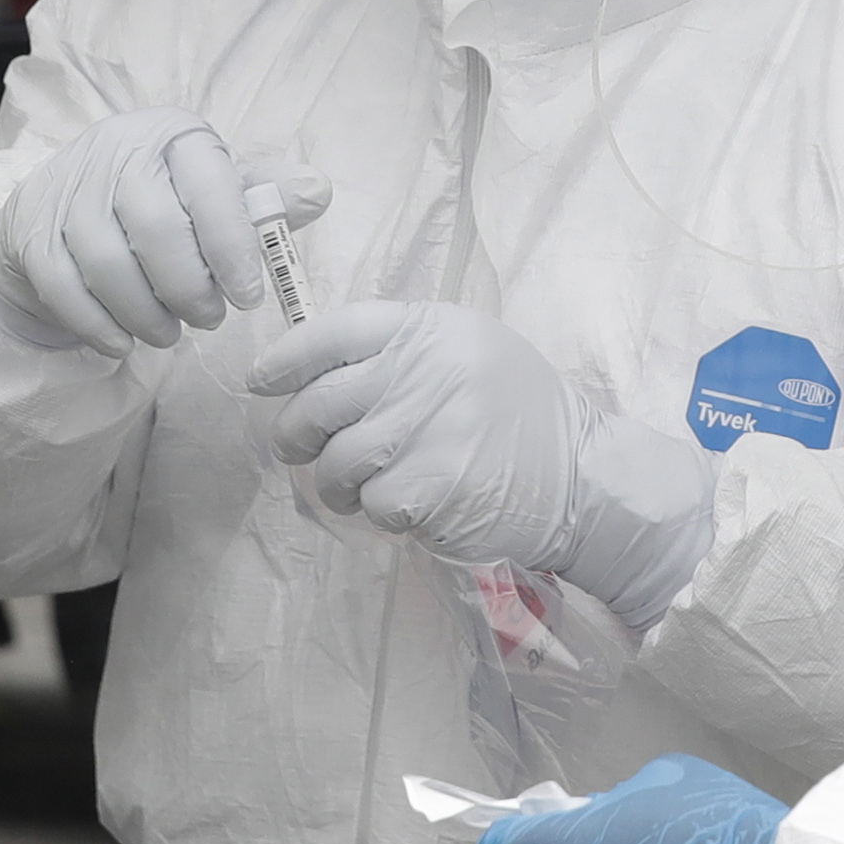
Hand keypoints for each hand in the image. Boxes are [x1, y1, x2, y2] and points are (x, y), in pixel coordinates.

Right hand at [0, 108, 328, 356]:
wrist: (62, 204)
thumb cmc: (160, 199)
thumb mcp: (216, 189)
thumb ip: (266, 196)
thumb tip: (319, 191)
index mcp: (173, 135)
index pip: (211, 185)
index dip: (234, 246)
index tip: (249, 297)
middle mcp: (115, 150)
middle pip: (156, 229)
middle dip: (190, 290)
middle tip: (210, 319)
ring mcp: (66, 188)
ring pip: (109, 265)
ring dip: (147, 315)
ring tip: (170, 335)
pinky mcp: (30, 230)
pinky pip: (65, 289)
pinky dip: (100, 326)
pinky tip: (124, 342)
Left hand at [252, 303, 711, 629]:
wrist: (581, 476)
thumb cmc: (516, 415)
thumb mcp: (466, 355)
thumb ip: (400, 354)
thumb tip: (313, 374)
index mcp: (432, 329)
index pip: (336, 332)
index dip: (288, 358)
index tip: (262, 382)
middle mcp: (427, 370)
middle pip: (322, 401)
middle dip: (295, 433)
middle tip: (296, 450)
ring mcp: (431, 427)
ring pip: (338, 461)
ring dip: (334, 484)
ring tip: (354, 491)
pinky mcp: (434, 485)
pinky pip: (373, 504)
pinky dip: (379, 514)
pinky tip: (405, 509)